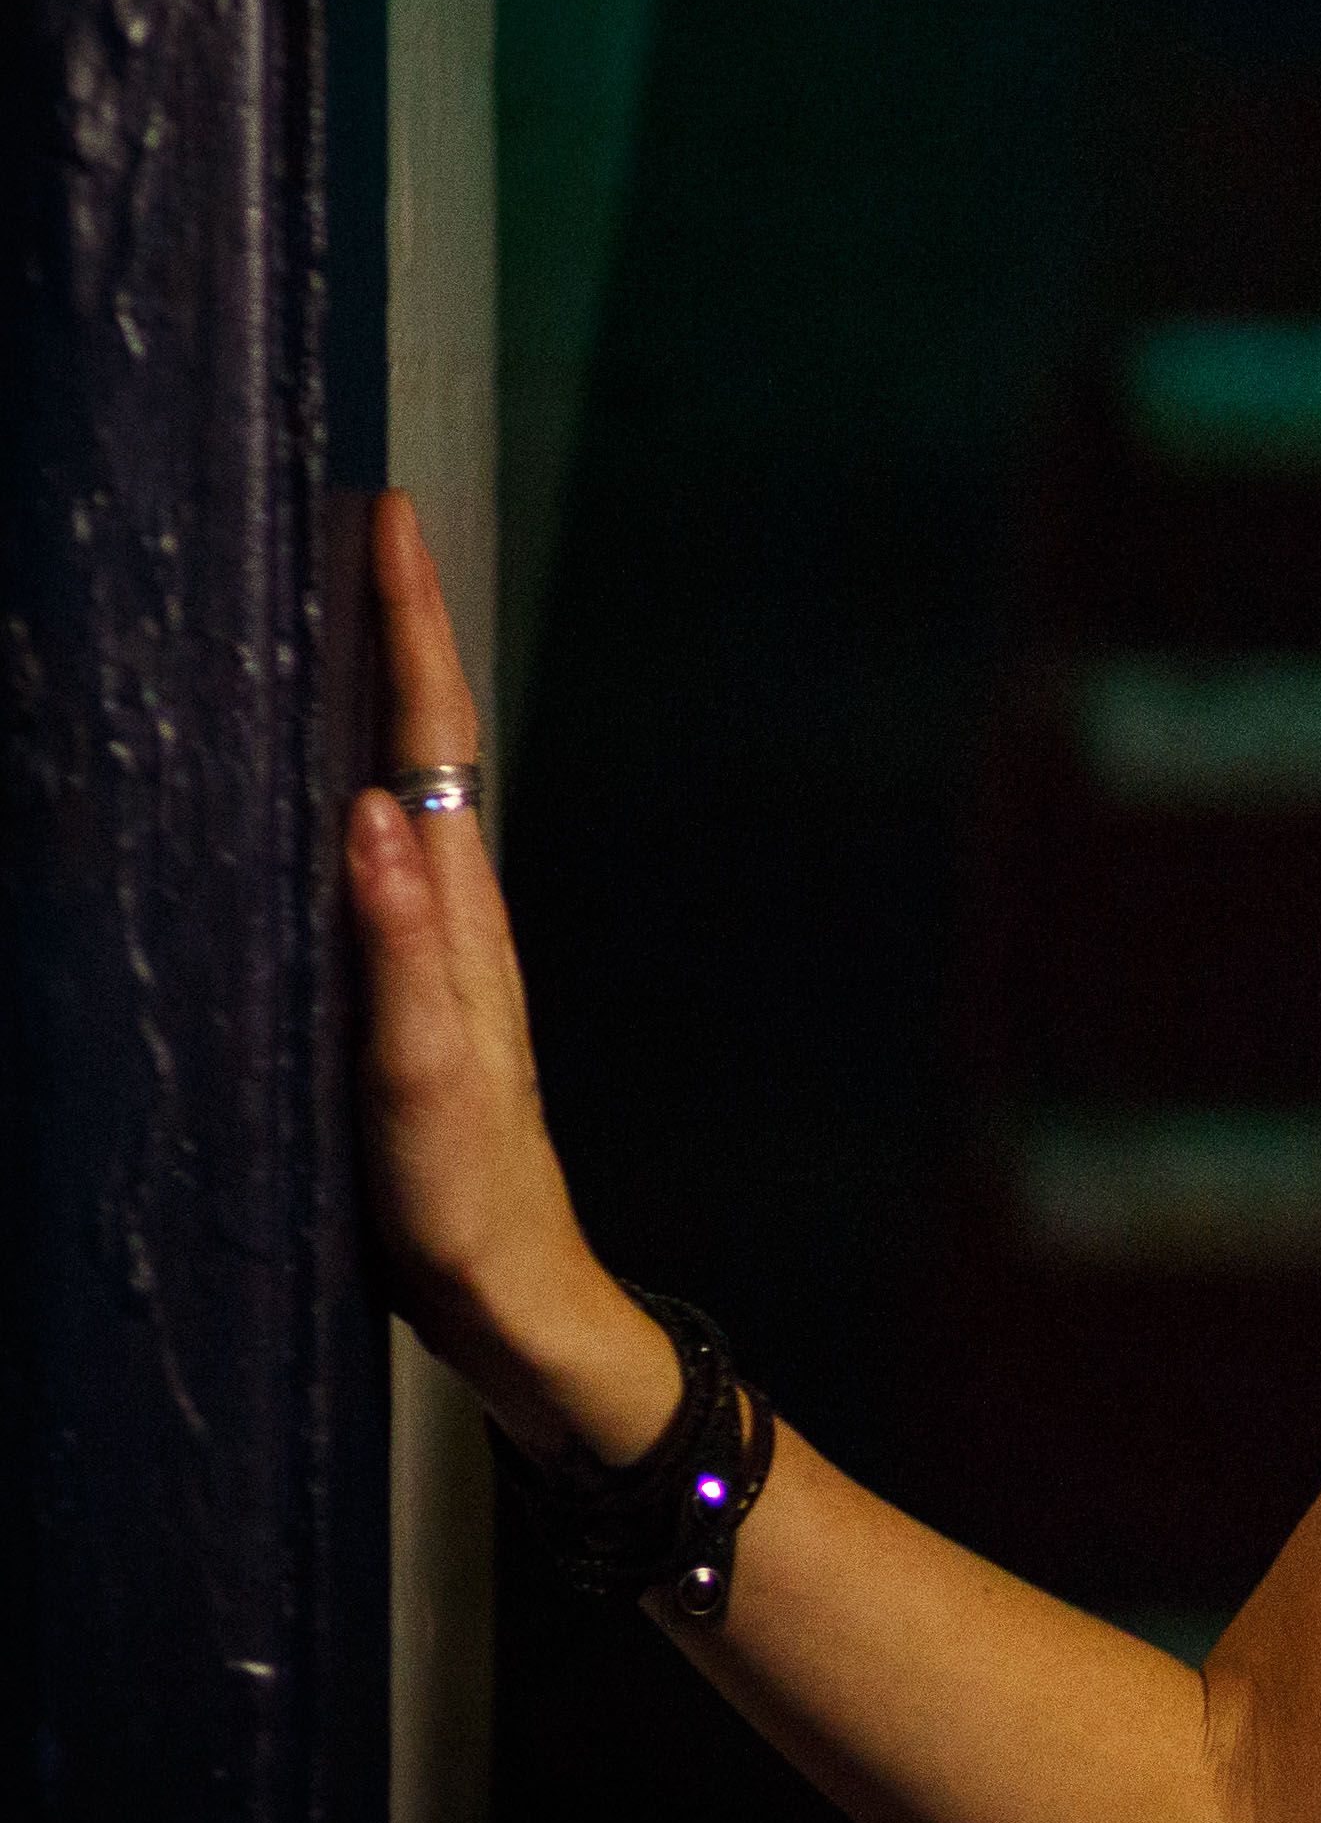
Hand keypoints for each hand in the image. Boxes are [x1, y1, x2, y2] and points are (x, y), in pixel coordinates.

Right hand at [345, 494, 677, 1461]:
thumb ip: (400, 956)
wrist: (508, 1304)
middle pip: (421, 742)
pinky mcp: (396, 1000)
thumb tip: (374, 817)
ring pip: (398, 792)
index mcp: (459, 920)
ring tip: (327, 607)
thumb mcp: (425, 1081)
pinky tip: (310, 783)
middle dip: (391, 628)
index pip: (432, 741)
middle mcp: (451, 920)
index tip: (386, 519)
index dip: (411, 627)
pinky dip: (344, 787)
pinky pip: (367, 862)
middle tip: (354, 521)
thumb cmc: (467, 1205)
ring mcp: (428, 957)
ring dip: (371, 696)